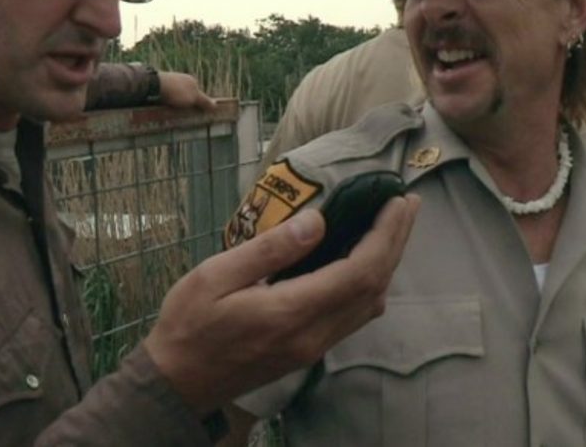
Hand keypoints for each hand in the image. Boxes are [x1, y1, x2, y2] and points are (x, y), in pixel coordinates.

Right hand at [143, 193, 419, 415]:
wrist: (177, 383)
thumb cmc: (188, 324)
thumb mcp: (214, 276)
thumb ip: (268, 250)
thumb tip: (317, 220)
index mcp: (291, 312)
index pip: (359, 272)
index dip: (385, 235)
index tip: (396, 201)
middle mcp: (313, 334)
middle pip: (373, 287)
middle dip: (396, 242)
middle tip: (408, 203)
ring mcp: (314, 347)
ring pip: (369, 305)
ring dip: (388, 262)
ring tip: (394, 225)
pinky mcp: (309, 350)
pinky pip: (354, 316)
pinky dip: (370, 283)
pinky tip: (367, 260)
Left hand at [158, 71, 215, 110]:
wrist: (154, 85)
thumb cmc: (177, 91)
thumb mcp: (193, 98)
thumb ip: (204, 102)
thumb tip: (216, 105)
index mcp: (192, 81)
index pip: (198, 95)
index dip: (197, 105)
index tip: (194, 114)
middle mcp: (182, 79)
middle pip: (186, 95)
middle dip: (185, 104)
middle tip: (181, 114)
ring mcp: (171, 81)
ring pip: (176, 96)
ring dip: (174, 104)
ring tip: (170, 112)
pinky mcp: (160, 84)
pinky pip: (166, 95)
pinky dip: (166, 101)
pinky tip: (163, 106)